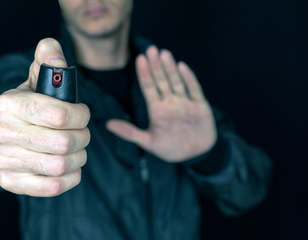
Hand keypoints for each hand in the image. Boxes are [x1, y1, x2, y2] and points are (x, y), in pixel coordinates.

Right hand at [0, 38, 89, 196]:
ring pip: (60, 166)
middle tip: (83, 133)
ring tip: (78, 149)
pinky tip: (70, 167)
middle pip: (63, 143)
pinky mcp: (10, 180)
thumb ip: (49, 59)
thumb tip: (55, 55)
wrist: (15, 132)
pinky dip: (70, 178)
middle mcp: (1, 132)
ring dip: (79, 157)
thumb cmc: (36, 103)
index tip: (83, 114)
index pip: (60, 115)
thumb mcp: (40, 77)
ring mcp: (3, 159)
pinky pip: (52, 187)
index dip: (81, 115)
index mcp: (9, 103)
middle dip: (83, 137)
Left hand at [107, 46, 216, 162]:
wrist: (195, 155)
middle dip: (156, 65)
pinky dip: (189, 79)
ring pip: (176, 81)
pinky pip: (194, 90)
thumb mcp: (148, 142)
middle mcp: (170, 102)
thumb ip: (129, 133)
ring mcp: (185, 103)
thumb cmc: (171, 149)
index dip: (144, 73)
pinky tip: (182, 66)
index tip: (140, 58)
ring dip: (170, 68)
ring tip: (164, 54)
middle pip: (161, 80)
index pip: (149, 87)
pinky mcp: (200, 106)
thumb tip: (108, 124)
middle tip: (151, 49)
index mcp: (157, 109)